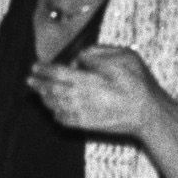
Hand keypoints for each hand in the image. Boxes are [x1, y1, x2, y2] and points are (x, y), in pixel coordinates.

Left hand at [28, 45, 175, 140]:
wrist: (148, 113)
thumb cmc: (138, 82)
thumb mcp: (123, 56)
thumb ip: (97, 53)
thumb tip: (79, 58)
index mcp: (88, 78)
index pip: (57, 72)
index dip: (44, 69)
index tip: (35, 66)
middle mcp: (80, 97)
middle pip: (51, 89)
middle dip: (39, 84)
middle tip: (30, 80)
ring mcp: (81, 112)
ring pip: (54, 105)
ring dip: (44, 98)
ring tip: (38, 92)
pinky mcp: (86, 125)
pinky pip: (63, 120)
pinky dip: (55, 114)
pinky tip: (54, 110)